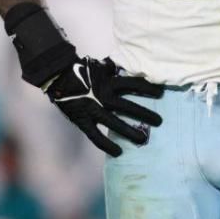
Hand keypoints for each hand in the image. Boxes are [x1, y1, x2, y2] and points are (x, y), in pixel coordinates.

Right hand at [47, 57, 164, 156]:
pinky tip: (119, 152)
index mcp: (109, 81)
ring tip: (143, 140)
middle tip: (160, 121)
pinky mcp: (83, 121)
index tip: (161, 94)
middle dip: (145, 114)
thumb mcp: (100, 67)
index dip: (149, 89)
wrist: (58, 77)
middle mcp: (103, 96)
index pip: (134, 84)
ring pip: (114, 123)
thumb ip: (115, 69)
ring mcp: (93, 109)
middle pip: (128, 106)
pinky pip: (96, 136)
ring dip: (130, 132)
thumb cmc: (81, 71)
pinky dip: (107, 145)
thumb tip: (130, 66)